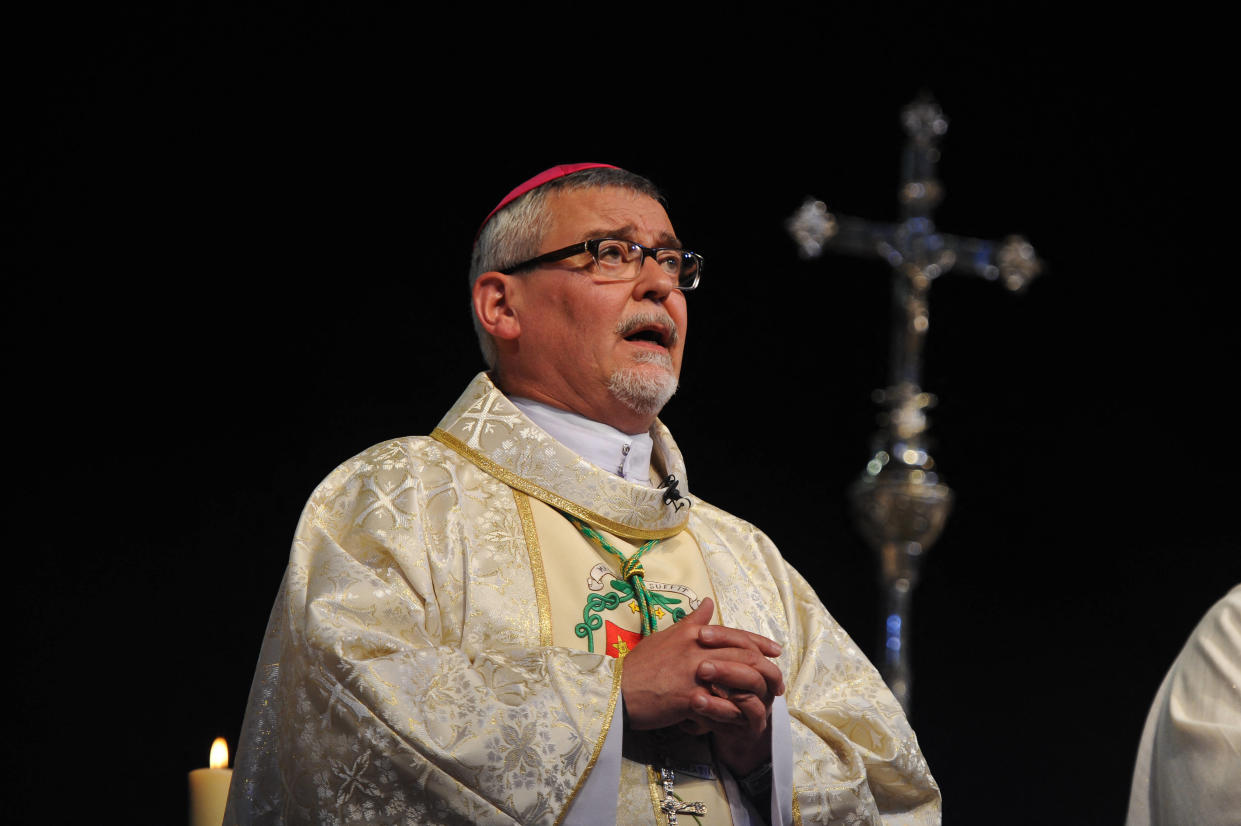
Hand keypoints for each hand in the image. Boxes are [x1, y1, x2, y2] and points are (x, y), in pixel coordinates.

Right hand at [620, 598, 783, 733]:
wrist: (617, 691)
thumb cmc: (639, 665)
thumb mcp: (665, 636)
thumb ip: (691, 622)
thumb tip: (708, 603)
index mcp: (693, 634)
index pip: (735, 635)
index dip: (759, 643)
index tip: (775, 651)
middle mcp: (697, 650)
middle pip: (745, 655)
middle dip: (767, 669)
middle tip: (778, 683)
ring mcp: (695, 675)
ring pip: (739, 680)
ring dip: (756, 694)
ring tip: (764, 705)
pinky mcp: (690, 699)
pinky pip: (722, 707)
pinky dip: (734, 715)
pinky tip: (741, 721)